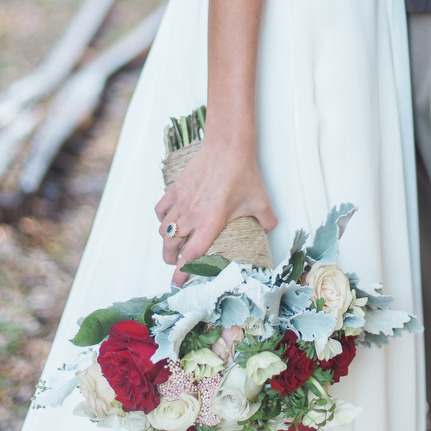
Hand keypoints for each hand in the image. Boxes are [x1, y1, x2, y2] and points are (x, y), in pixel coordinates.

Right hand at [154, 140, 276, 285]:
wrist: (227, 146)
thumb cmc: (242, 173)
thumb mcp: (261, 201)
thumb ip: (267, 221)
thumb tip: (269, 230)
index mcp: (210, 223)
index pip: (190, 256)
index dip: (182, 273)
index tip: (178, 283)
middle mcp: (191, 216)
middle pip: (170, 247)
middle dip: (171, 260)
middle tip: (177, 265)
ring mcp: (180, 203)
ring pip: (163, 231)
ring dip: (167, 242)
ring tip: (174, 245)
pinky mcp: (175, 190)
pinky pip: (161, 211)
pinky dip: (163, 220)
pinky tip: (170, 221)